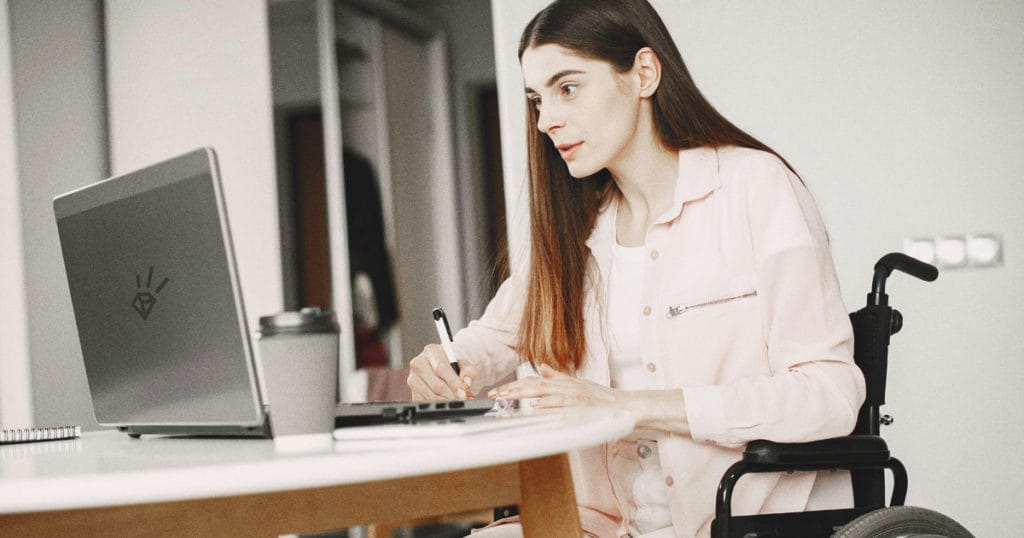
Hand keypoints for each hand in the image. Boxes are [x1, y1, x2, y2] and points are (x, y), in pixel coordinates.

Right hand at [407, 344, 476, 400]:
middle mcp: (419, 364)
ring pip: (432, 397)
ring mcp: (414, 379)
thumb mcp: (466, 364)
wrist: (450, 369)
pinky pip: (427, 403)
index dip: (453, 382)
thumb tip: (466, 381)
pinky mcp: (414, 393)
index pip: (441, 368)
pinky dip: (440, 405)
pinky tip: (448, 401)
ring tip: (458, 399)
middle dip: (452, 394)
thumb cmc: (456, 365)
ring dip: (448, 401)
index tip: (463, 391)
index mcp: (431, 351)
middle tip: (462, 398)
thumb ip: (469, 371)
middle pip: (436, 385)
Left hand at [486, 364, 622, 409]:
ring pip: (544, 392)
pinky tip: (536, 406)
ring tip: (507, 398)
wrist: (627, 405)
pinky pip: (562, 404)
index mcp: (563, 383)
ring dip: (524, 395)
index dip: (515, 385)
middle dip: (512, 390)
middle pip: (534, 385)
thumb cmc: (603, 398)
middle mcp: (566, 386)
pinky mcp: (582, 404)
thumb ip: (558, 377)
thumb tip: (542, 368)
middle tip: (494, 394)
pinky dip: (549, 404)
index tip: (498, 390)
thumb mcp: (578, 384)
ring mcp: (574, 395)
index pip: (534, 382)